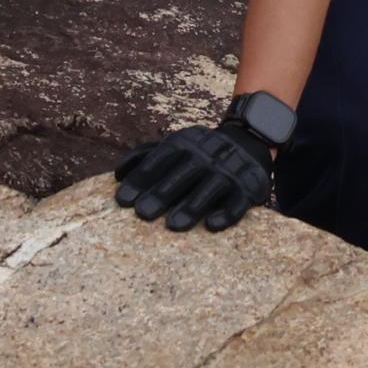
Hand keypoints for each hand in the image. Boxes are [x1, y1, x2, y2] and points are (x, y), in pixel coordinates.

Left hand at [113, 112, 276, 232]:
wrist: (249, 142)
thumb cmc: (199, 153)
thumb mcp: (176, 145)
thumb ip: (147, 156)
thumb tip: (118, 175)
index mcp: (186, 143)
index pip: (161, 158)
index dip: (142, 178)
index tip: (123, 200)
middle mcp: (207, 155)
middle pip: (183, 173)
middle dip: (163, 193)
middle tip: (143, 213)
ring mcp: (229, 171)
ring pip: (210, 188)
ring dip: (192, 205)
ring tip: (173, 225)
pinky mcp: (248, 187)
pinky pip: (238, 201)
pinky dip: (226, 213)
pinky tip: (212, 225)